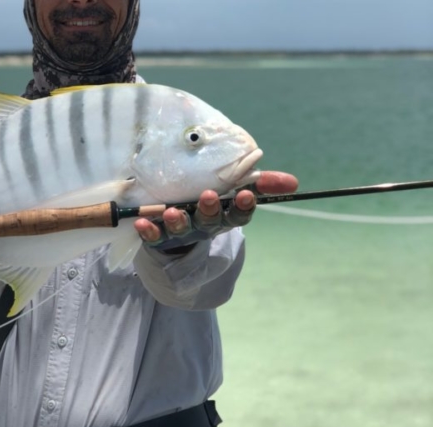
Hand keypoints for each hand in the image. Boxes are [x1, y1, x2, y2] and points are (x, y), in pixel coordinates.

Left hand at [134, 170, 298, 245]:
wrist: (179, 236)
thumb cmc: (210, 205)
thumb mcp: (235, 193)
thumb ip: (260, 184)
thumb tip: (293, 183)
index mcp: (224, 215)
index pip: (238, 214)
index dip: (242, 206)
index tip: (245, 195)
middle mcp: (204, 225)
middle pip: (209, 220)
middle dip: (209, 209)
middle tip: (207, 196)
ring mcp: (182, 232)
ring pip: (181, 229)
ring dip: (178, 221)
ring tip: (170, 212)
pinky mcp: (160, 236)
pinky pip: (154, 236)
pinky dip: (149, 231)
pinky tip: (141, 223)